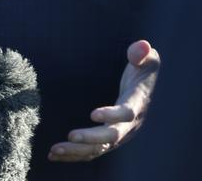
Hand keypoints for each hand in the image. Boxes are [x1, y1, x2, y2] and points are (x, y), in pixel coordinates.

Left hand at [49, 39, 159, 162]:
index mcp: (137, 104)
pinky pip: (91, 152)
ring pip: (98, 148)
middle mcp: (129, 125)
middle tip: (71, 135)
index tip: (93, 114)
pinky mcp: (108, 140)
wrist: (146, 90)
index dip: (112, 115)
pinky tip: (54, 155)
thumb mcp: (148, 58)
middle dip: (91, 138)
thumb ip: (142, 53)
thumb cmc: (143, 70)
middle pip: (111, 136)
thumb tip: (141, 47)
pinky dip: (74, 155)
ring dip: (77, 151)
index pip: (126, 113)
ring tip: (55, 150)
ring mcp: (118, 135)